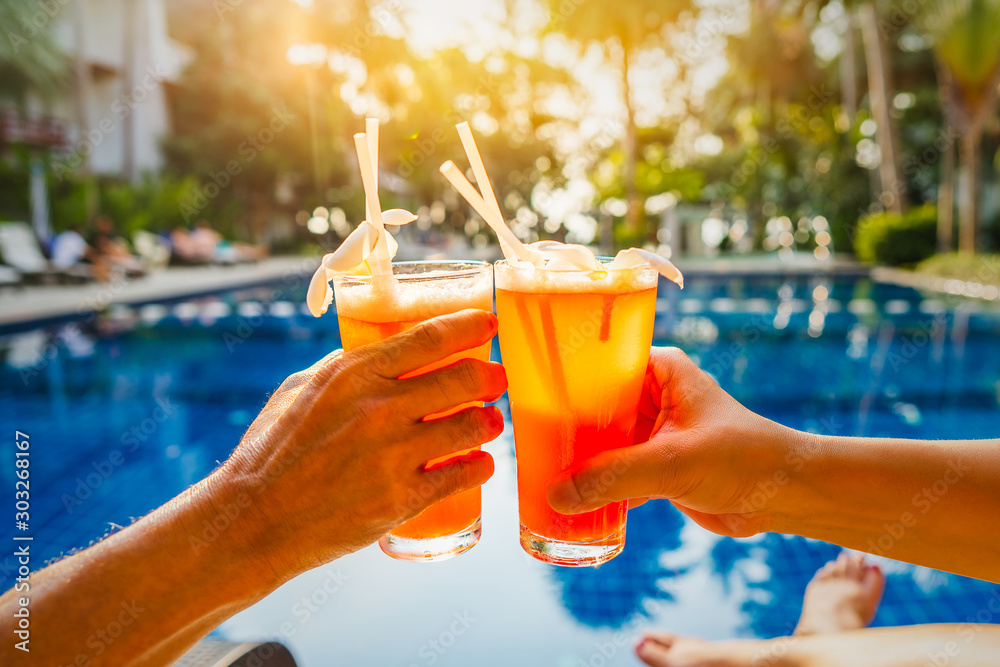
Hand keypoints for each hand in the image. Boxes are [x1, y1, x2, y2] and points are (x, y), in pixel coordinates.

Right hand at [208, 309, 506, 581]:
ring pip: (470, 425)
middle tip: (497, 379)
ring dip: (489, 421)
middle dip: (490, 376)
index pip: (430, 337)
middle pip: (462, 378)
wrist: (252, 520)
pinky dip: (480, 466)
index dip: (469, 326)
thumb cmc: (271, 451)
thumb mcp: (299, 390)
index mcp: (354, 374)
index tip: (488, 324)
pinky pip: (462, 474)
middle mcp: (379, 408)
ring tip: (490, 422)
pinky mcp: (401, 498)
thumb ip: (342, 368)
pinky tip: (482, 463)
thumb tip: (378, 352)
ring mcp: (393, 454)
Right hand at [546, 347, 792, 536]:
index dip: (562, 382)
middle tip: (521, 445)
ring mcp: (651, 430)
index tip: (525, 400)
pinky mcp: (653, 463)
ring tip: (535, 473)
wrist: (784, 497)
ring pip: (599, 441)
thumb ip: (614, 476)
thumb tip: (556, 496)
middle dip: (562, 428)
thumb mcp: (674, 462)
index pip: (597, 364)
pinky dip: (593, 484)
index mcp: (658, 370)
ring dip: (575, 460)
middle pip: (591, 406)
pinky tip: (566, 499)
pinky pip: (612, 470)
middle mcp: (650, 394)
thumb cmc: (744, 460)